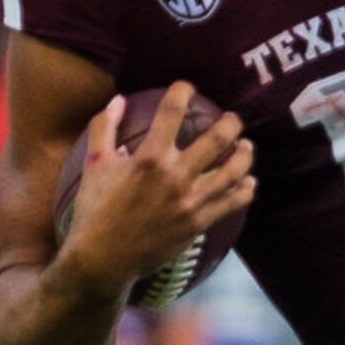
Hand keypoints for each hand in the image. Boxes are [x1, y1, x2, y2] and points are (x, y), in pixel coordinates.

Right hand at [61, 82, 254, 297]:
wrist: (104, 258)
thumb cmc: (96, 210)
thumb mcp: (95, 165)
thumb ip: (104, 128)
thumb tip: (118, 100)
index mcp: (149, 158)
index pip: (171, 113)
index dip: (182, 92)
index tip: (187, 86)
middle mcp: (175, 177)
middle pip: (216, 140)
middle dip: (230, 123)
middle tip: (233, 118)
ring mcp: (191, 201)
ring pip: (232, 172)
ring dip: (245, 155)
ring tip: (247, 146)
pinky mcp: (199, 223)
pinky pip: (231, 203)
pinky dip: (244, 190)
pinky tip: (248, 182)